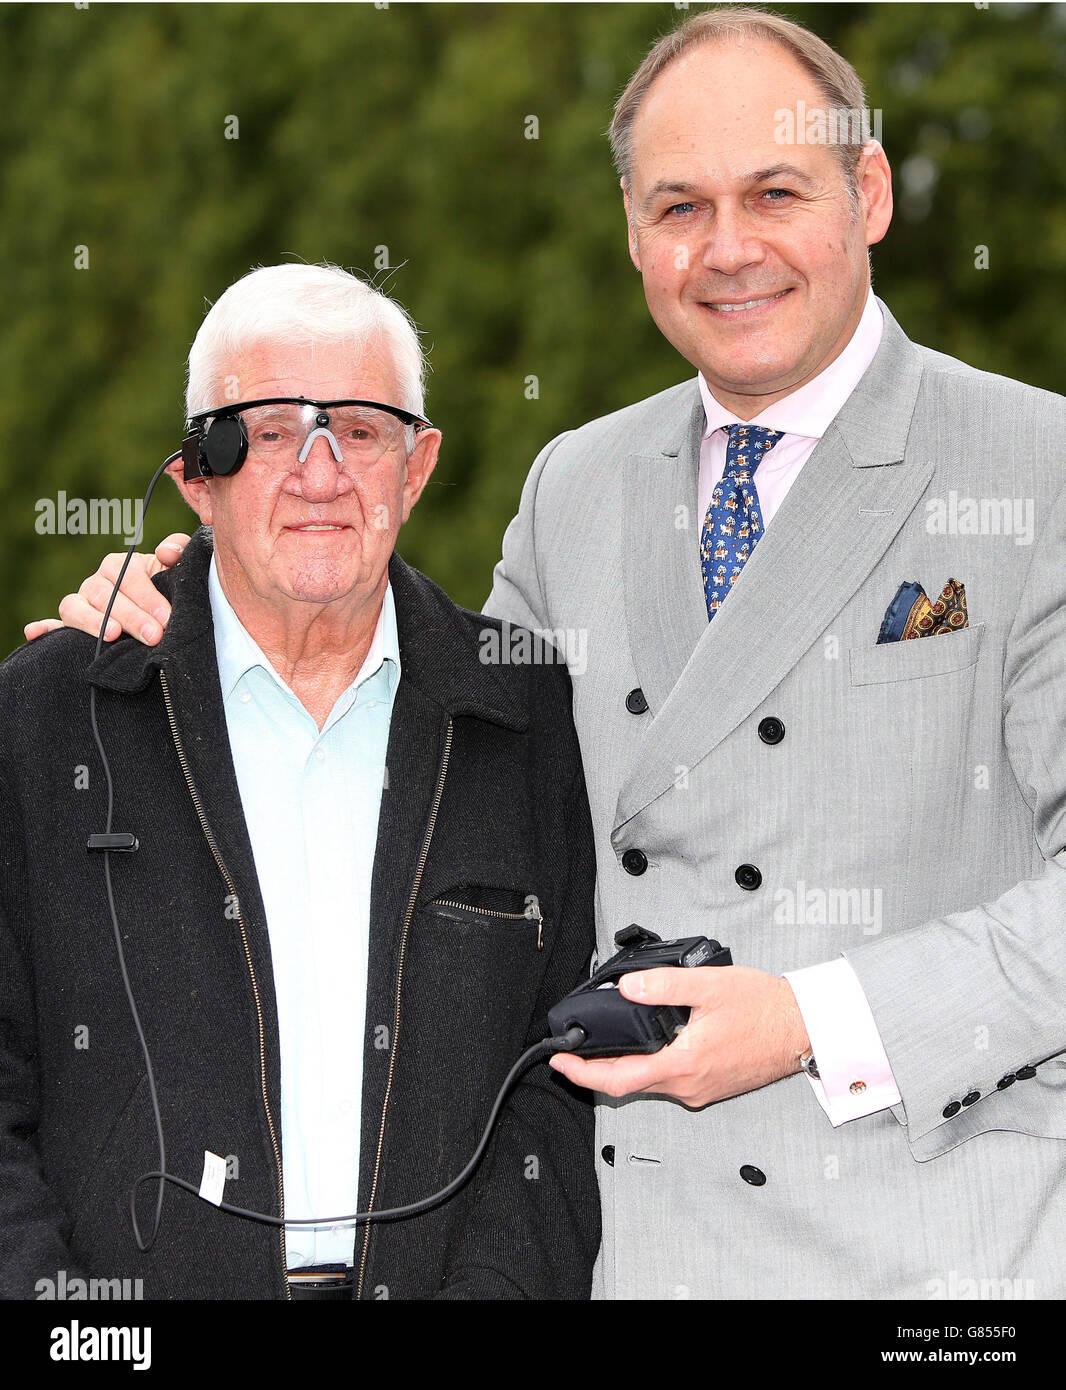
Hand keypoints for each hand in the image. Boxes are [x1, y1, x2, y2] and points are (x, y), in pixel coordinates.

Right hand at [23, 533, 190, 644]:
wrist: (160, 614)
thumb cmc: (168, 587)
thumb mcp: (178, 568)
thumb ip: (178, 550)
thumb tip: (167, 552)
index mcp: (120, 566)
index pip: (128, 576)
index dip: (147, 596)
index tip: (166, 617)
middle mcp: (97, 582)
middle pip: (105, 595)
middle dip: (131, 616)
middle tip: (153, 635)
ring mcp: (82, 604)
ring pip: (75, 608)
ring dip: (93, 622)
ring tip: (114, 635)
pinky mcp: (71, 626)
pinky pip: (53, 626)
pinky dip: (43, 629)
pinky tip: (34, 632)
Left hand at [549, 966, 810, 1108]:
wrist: (804, 1028)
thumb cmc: (765, 1009)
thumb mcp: (709, 986)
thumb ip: (665, 984)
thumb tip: (628, 986)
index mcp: (683, 1063)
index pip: (619, 1078)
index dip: (583, 1073)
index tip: (560, 1062)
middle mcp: (689, 1085)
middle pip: (630, 1083)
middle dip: (598, 1067)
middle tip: (576, 1048)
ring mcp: (701, 1090)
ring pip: (651, 1083)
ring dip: (626, 1065)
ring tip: (610, 1040)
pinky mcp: (712, 1086)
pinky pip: (671, 1080)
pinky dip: (651, 1064)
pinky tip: (651, 1042)